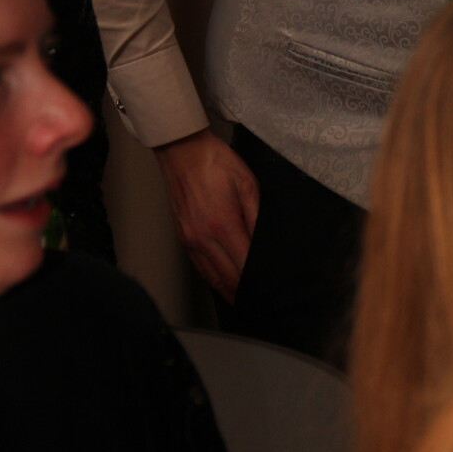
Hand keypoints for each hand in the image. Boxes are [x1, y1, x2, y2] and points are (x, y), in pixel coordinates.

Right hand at [154, 128, 259, 302]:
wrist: (182, 151)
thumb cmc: (216, 162)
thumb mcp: (248, 185)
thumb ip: (257, 217)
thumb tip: (264, 245)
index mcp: (222, 224)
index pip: (244, 266)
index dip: (258, 282)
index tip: (270, 290)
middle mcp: (203, 238)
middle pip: (227, 279)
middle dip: (245, 292)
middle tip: (263, 300)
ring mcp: (189, 239)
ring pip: (211, 277)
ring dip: (228, 291)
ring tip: (245, 298)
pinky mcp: (182, 237)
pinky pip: (199, 267)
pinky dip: (212, 278)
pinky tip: (223, 282)